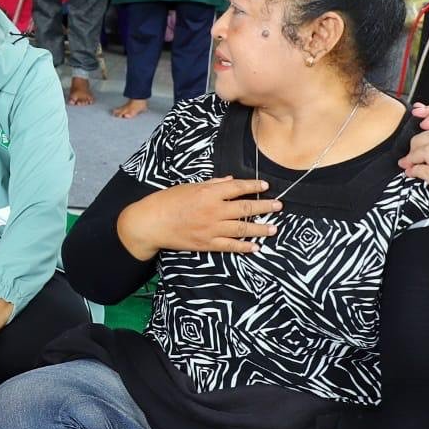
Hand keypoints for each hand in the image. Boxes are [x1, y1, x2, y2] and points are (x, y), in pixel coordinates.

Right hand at [118, 176, 281, 258]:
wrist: (150, 223)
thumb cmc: (167, 201)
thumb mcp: (189, 187)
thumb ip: (211, 184)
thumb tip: (230, 181)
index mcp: (208, 193)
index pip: (237, 188)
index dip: (253, 186)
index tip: (265, 186)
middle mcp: (213, 211)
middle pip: (245, 208)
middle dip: (264, 207)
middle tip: (278, 206)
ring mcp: (211, 229)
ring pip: (242, 229)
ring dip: (260, 228)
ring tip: (274, 228)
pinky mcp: (206, 244)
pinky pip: (230, 246)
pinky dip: (244, 247)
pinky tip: (256, 247)